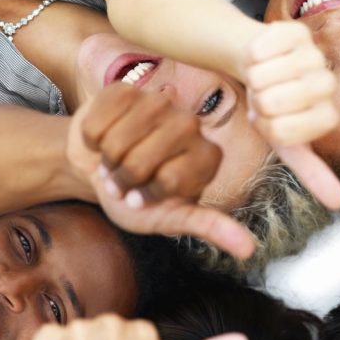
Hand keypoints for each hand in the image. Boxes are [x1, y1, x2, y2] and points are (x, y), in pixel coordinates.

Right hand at [67, 83, 255, 257]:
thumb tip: (248, 249)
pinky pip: (97, 124)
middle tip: (125, 180)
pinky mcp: (124, 90)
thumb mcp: (172, 219)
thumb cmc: (139, 198)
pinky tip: (104, 139)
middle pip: (140, 162)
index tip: (146, 197)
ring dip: (107, 160)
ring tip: (115, 161)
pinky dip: (92, 140)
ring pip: (116, 143)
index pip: (170, 181)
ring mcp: (159, 102)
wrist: (100, 169)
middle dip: (124, 179)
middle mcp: (192, 124)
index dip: (148, 195)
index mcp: (210, 156)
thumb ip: (209, 227)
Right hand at [242, 23, 339, 209]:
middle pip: (274, 104)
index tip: (272, 122)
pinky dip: (251, 57)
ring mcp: (314, 55)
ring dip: (253, 79)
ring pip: (264, 77)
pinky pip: (259, 50)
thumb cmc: (271, 107)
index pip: (285, 133)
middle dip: (258, 103)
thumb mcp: (288, 145)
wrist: (257, 64)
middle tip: (266, 97)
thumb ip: (314, 173)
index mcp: (327, 116)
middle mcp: (327, 85)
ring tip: (264, 77)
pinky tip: (262, 56)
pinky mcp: (297, 31)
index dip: (268, 128)